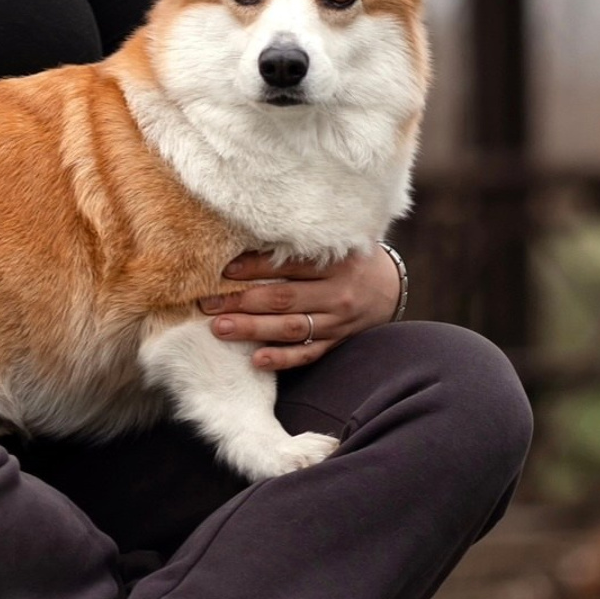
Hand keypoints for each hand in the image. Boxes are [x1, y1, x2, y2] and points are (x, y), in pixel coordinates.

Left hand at [198, 243, 400, 370]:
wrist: (391, 287)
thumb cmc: (350, 260)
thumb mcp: (336, 244)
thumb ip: (302, 245)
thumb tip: (249, 238)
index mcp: (337, 264)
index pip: (291, 266)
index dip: (255, 267)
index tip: (224, 270)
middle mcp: (338, 294)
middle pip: (284, 299)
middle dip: (242, 301)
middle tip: (208, 303)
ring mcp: (338, 322)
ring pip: (290, 329)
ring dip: (252, 329)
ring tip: (220, 328)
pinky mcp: (337, 343)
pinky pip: (308, 354)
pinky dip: (282, 359)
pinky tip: (256, 360)